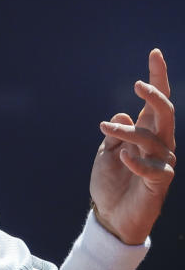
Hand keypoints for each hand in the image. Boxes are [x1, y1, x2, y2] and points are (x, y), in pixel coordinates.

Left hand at [91, 48, 175, 243]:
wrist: (110, 216)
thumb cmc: (110, 184)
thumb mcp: (105, 153)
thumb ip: (114, 134)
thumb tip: (123, 113)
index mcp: (146, 133)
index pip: (156, 102)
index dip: (158, 77)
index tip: (154, 53)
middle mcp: (159, 144)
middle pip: (165, 114)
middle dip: (156, 96)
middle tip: (137, 84)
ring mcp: (162, 163)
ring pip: (152, 138)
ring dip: (127, 132)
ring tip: (105, 129)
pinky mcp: (159, 182)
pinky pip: (154, 167)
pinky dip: (137, 160)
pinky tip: (123, 157)